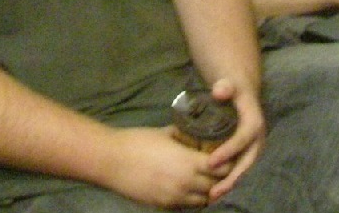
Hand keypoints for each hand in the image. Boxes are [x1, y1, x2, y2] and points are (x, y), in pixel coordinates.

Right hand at [99, 127, 218, 208]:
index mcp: (188, 162)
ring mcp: (175, 197)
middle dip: (220, 178)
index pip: (222, 168)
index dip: (227, 163)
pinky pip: (187, 206)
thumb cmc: (137, 141)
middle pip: (217, 186)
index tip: (225, 157)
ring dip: (207, 192)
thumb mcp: (166, 133)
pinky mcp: (163, 205)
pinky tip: (188, 190)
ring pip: (204, 200)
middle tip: (217, 170)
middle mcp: (186, 182)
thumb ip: (185, 136)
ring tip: (204, 181)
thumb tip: (197, 133)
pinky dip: (191, 199)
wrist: (110, 160)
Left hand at [201, 75, 267, 201]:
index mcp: (254, 121)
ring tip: (213, 196)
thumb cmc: (230, 89)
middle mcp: (258, 137)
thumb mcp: (228, 84)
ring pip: (245, 168)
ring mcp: (253, 147)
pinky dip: (230, 180)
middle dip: (233, 177)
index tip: (211, 162)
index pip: (243, 138)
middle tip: (214, 190)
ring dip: (231, 184)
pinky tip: (215, 191)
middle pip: (248, 160)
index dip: (229, 150)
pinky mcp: (247, 153)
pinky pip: (240, 169)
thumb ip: (224, 87)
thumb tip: (220, 91)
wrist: (241, 93)